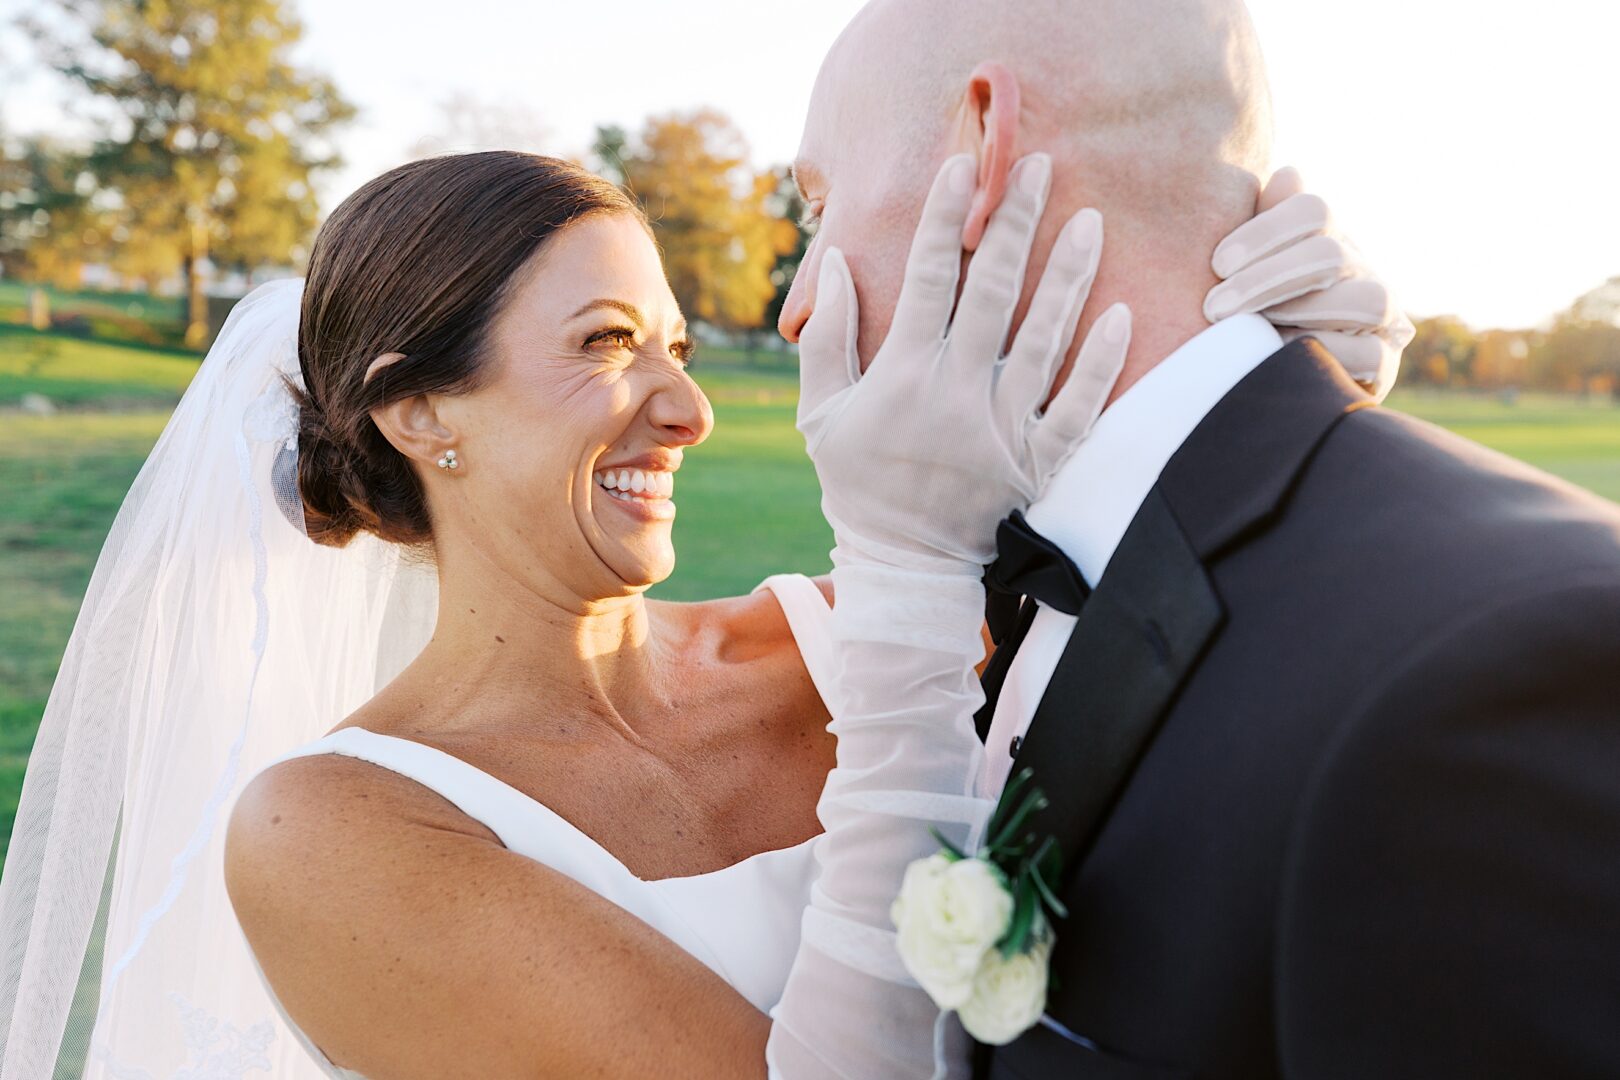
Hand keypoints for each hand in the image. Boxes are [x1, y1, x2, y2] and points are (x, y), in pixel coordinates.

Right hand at [797, 153, 1130, 573]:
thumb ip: (826, 338)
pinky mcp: (1039, 462)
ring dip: (1068, 276)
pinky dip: (1100, 363)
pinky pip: (1079, 407)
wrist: (905, 568)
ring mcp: (1003, 429)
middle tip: (1035, 165)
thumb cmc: (859, 484)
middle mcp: (956, 395)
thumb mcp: (821, 414)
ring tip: (1089, 219)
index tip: (958, 166)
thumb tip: (836, 260)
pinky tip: (1120, 313)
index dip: (940, 218)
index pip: (924, 279)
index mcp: (902, 377)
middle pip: (992, 292)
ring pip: (1044, 339)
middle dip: (1013, 222)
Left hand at [1204, 168, 1414, 401]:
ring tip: (1245, 333)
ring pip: (1365, 299)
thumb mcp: (1241, 272)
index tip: (1217, 264)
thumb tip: (1288, 174)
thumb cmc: (1239, 317)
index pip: (1312, 210)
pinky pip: (1369, 355)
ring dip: (1299, 312)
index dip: (1265, 231)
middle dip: (1267, 279)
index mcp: (1324, 237)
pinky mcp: (1382, 364)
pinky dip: (1321, 355)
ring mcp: (1380, 318)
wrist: (1258, 386)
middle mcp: (1360, 269)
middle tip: (1214, 307)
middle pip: (1330, 253)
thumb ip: (1256, 228)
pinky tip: (1273, 360)